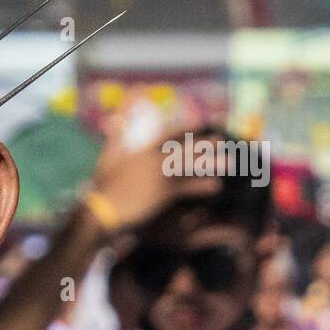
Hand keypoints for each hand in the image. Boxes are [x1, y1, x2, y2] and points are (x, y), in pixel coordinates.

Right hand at [87, 122, 221, 234]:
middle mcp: (153, 158)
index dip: (187, 129)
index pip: (169, 135)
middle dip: (204, 144)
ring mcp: (159, 174)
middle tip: (221, 140)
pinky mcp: (163, 192)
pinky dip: (202, 185)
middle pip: (185, 148)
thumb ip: (115, 137)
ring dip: (210, 163)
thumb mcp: (108, 157)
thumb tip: (114, 119)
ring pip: (191, 165)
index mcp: (141, 149)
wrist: (101, 210)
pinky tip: (215, 186)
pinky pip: (188, 186)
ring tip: (228, 163)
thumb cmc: (103, 186)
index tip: (202, 124)